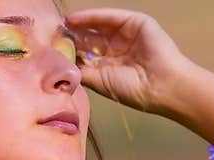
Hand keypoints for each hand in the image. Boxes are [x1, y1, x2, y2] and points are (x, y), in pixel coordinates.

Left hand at [64, 8, 191, 114]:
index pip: (88, 53)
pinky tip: (75, 19)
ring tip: (62, 25)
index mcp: (113, 65)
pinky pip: (110, 17)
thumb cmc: (133, 90)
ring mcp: (128, 34)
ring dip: (79, 24)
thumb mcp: (100, 82)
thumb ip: (82, 71)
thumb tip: (62, 63)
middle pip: (91, 37)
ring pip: (98, 25)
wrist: (161, 85)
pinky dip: (92, 16)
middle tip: (53, 34)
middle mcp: (119, 49)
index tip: (53, 48)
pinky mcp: (136, 22)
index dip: (71, 49)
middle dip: (73, 35)